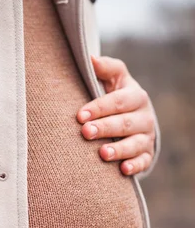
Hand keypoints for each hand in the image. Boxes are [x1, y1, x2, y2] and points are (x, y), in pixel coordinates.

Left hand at [76, 55, 155, 175]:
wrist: (133, 115)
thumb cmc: (116, 94)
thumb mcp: (113, 79)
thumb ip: (105, 68)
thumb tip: (90, 58)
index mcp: (135, 96)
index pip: (117, 101)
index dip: (99, 108)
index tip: (80, 115)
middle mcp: (144, 116)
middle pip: (124, 123)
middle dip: (105, 128)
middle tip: (85, 132)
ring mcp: (146, 136)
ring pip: (134, 144)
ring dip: (119, 149)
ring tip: (102, 153)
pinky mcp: (146, 154)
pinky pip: (143, 161)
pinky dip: (134, 166)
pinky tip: (123, 169)